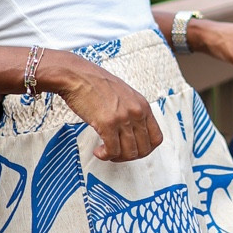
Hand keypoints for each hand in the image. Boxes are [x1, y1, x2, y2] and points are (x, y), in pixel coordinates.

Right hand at [46, 54, 164, 162]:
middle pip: (144, 148)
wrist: (76, 75)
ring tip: (106, 152)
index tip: (133, 150)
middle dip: (130, 156)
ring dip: (117, 157)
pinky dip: (105, 155)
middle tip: (117, 153)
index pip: (156, 138)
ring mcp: (123, 118)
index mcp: (142, 105)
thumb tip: (133, 132)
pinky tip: (98, 151)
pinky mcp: (107, 123)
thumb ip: (132, 111)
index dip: (146, 149)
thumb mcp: (123, 95)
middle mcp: (136, 112)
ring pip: (129, 152)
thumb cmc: (95, 84)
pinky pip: (112, 150)